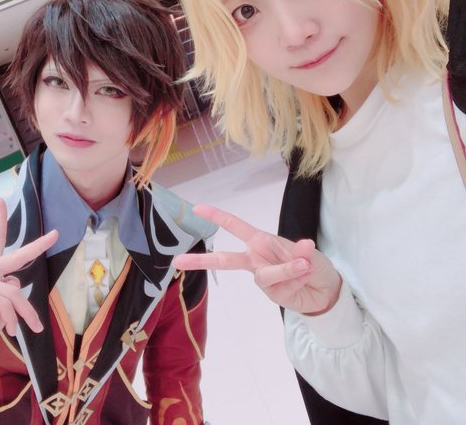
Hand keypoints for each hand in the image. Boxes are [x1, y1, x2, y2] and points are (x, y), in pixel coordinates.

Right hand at [0, 199, 56, 381]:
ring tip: (29, 327)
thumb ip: (9, 292)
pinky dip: (12, 320)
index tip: (1, 202)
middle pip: (14, 257)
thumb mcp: (2, 307)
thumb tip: (15, 285)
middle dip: (36, 247)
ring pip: (15, 292)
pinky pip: (6, 304)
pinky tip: (8, 330)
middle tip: (55, 235)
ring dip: (25, 314)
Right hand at [174, 204, 340, 315]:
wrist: (325, 289)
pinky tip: (305, 279)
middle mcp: (256, 258)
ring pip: (266, 275)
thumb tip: (303, 251)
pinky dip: (297, 280)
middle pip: (226, 260)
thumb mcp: (308, 252)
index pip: (235, 226)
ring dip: (287, 270)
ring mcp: (262, 278)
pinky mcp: (271, 294)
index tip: (197, 209)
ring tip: (305, 266)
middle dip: (201, 260)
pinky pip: (281, 286)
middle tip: (177, 262)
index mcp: (260, 241)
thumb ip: (301, 254)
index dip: (217, 216)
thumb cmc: (311, 262)